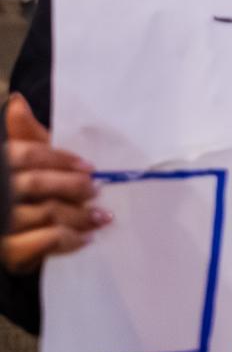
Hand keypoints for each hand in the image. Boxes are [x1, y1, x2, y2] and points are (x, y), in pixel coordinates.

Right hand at [2, 93, 105, 272]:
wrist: (12, 233)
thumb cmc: (21, 187)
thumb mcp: (24, 160)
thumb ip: (26, 135)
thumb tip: (17, 101)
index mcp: (1, 163)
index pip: (26, 155)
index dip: (59, 159)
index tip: (89, 167)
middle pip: (36, 184)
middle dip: (72, 186)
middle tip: (96, 191)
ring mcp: (2, 222)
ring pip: (44, 213)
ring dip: (78, 215)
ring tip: (101, 216)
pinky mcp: (8, 250)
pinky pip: (41, 243)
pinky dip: (67, 240)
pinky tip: (85, 238)